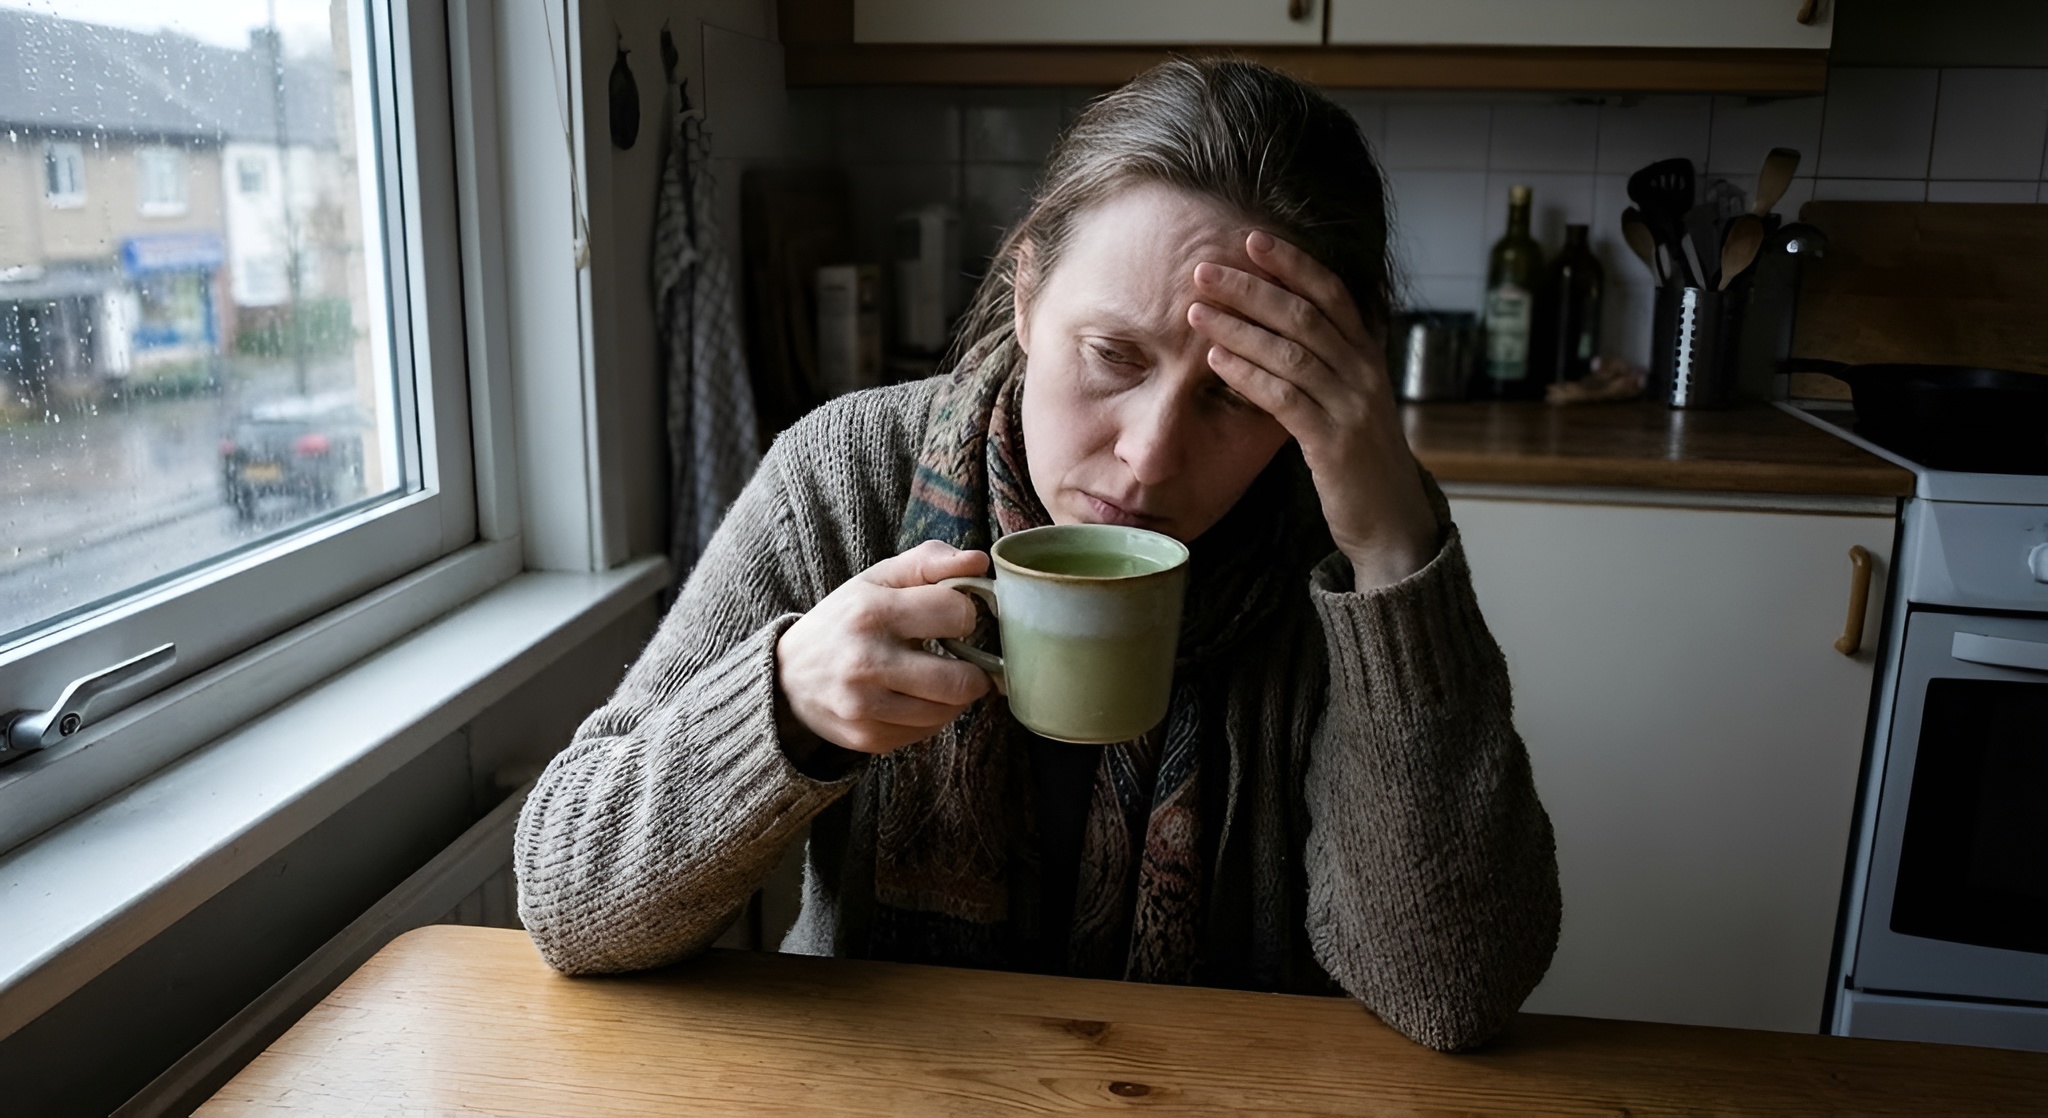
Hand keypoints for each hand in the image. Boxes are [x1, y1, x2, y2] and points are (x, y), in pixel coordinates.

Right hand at [776, 541, 994, 755]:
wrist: (787, 675)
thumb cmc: (844, 619)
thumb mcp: (878, 579)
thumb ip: (929, 561)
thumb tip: (979, 562)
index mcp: (871, 612)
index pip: (956, 613)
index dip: (965, 614)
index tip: (954, 618)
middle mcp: (866, 662)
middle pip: (960, 681)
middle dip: (975, 670)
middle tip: (967, 661)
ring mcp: (865, 706)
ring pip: (948, 712)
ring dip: (955, 696)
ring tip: (940, 678)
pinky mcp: (868, 737)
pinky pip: (927, 732)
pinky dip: (931, 715)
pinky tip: (915, 698)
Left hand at [1187, 231, 1438, 589]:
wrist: (1392, 521)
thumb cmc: (1361, 460)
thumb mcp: (1351, 400)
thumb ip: (1327, 362)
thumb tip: (1283, 325)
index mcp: (1368, 355)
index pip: (1332, 293)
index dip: (1293, 263)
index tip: (1252, 239)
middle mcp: (1364, 373)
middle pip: (1305, 314)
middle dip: (1252, 287)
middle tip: (1205, 269)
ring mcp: (1352, 407)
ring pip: (1292, 352)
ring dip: (1239, 327)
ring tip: (1197, 311)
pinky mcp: (1334, 443)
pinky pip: (1286, 398)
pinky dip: (1248, 375)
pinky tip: (1215, 361)